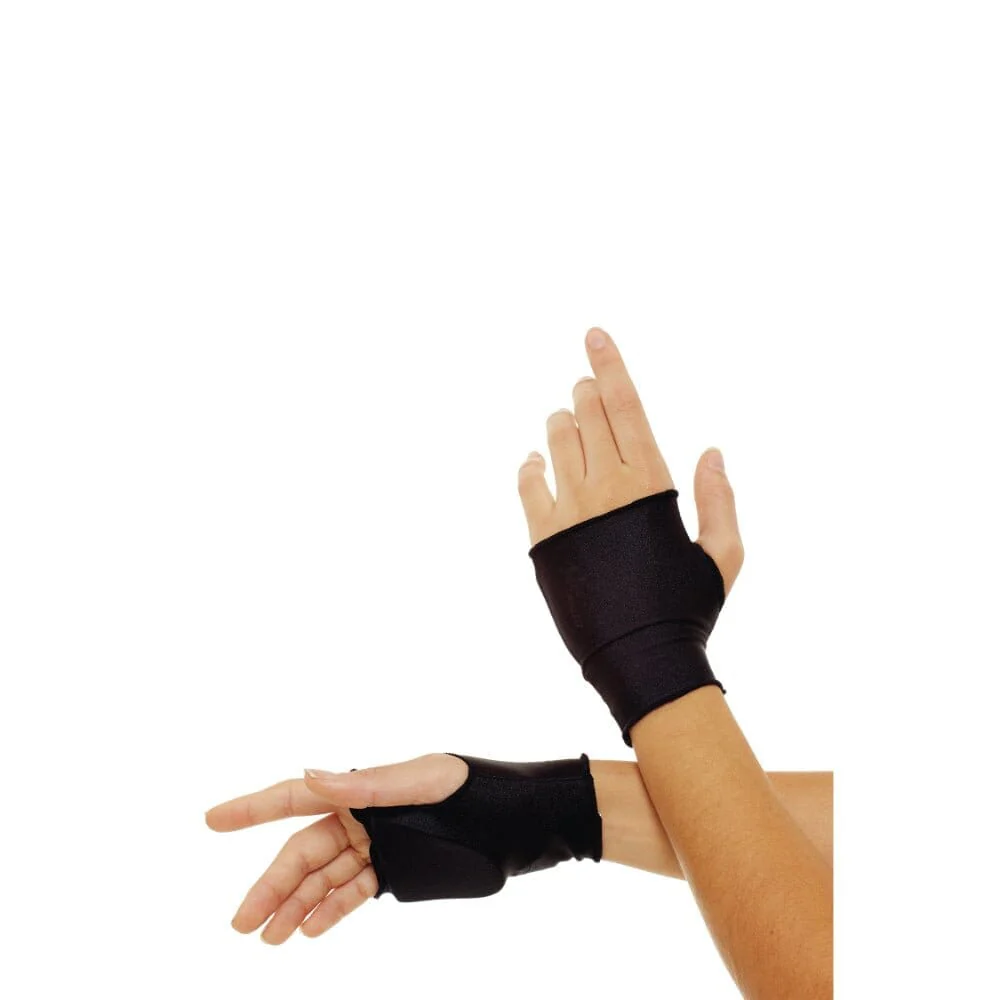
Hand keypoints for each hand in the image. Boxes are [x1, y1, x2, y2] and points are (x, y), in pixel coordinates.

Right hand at [204, 753, 467, 942]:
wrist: (517, 821)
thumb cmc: (474, 790)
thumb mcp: (425, 782)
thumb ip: (370, 785)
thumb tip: (313, 774)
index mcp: (362, 788)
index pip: (297, 797)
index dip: (254, 808)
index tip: (214, 820)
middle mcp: (362, 816)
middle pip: (304, 852)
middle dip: (272, 885)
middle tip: (242, 922)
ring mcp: (376, 845)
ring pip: (323, 878)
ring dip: (295, 906)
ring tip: (270, 938)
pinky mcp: (395, 871)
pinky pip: (352, 892)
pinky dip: (330, 910)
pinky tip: (309, 930)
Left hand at [516, 327, 743, 593]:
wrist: (642, 660)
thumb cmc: (688, 610)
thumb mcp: (722, 555)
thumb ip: (718, 498)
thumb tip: (711, 451)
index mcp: (653, 484)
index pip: (627, 407)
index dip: (610, 365)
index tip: (594, 335)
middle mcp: (609, 488)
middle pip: (589, 415)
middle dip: (586, 393)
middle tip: (585, 392)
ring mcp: (571, 511)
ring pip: (556, 441)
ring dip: (561, 423)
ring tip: (566, 424)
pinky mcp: (543, 538)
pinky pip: (528, 484)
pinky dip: (531, 465)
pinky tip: (537, 461)